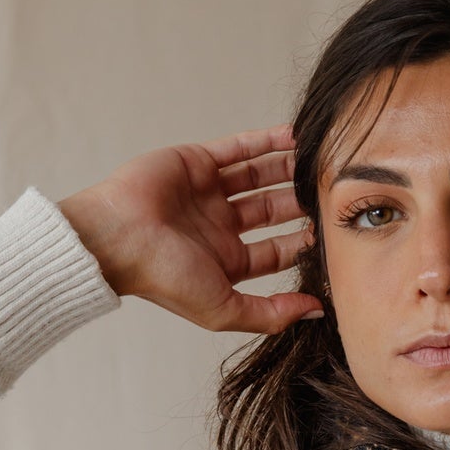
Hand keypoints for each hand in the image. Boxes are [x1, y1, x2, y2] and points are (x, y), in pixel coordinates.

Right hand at [57, 124, 323, 333]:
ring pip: (259, 177)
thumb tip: (316, 312)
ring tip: (319, 160)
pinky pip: (239, 148)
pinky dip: (266, 141)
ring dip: (287, 170)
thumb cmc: (164, 278)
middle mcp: (219, 227)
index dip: (304, 243)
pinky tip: (295, 135)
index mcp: (226, 263)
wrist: (117, 238)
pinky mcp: (198, 162)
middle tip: (330, 193)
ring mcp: (208, 193)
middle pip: (272, 211)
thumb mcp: (225, 309)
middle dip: (300, 203)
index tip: (332, 234)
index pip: (276, 251)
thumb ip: (271, 313)